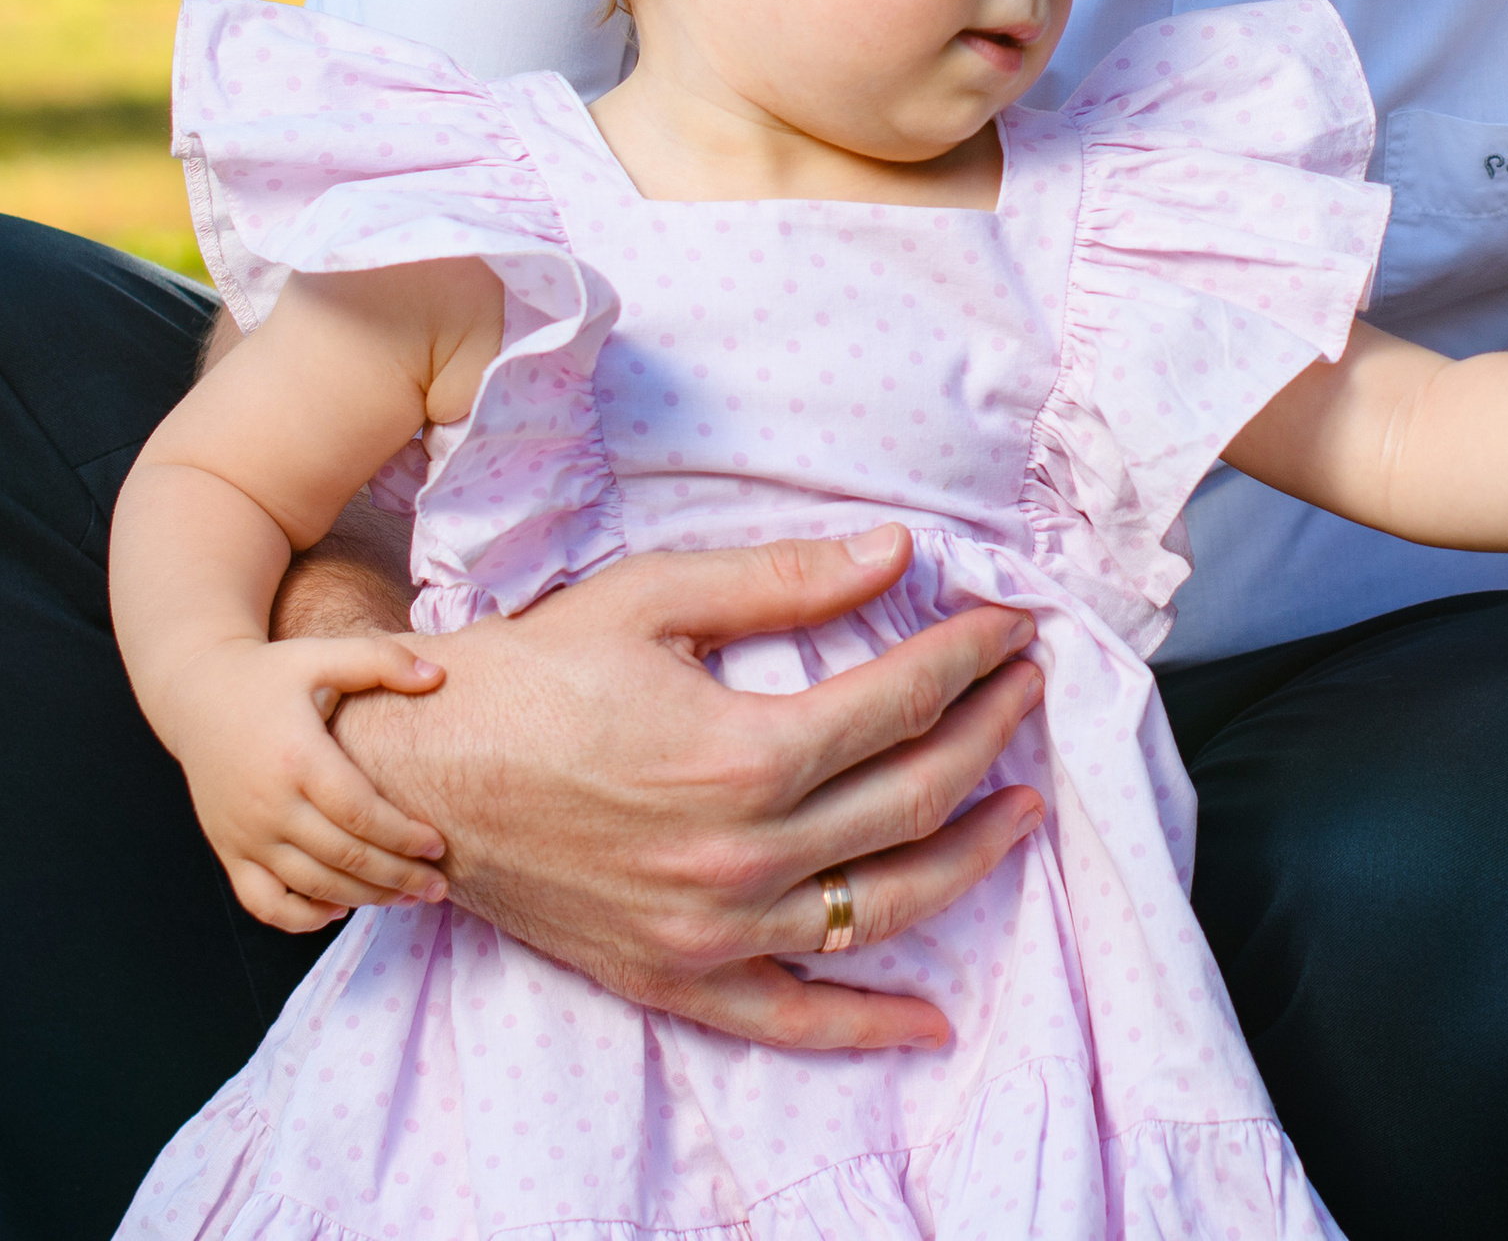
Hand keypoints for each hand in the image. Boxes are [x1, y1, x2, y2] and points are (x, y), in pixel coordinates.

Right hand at [160, 633, 450, 930]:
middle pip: (341, 856)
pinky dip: (299, 916)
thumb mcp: (323, 655)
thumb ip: (383, 662)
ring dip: (362, 898)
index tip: (438, 846)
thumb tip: (440, 676)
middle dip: (395, 876)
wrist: (197, 697)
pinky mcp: (228, 851)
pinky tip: (336, 909)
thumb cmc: (271, 675)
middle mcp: (268, 805)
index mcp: (297, 759)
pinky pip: (262, 902)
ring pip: (309, 885)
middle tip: (438, 886)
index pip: (358, 813)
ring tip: (406, 898)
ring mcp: (244, 835)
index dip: (402, 836)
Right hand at [331, 527, 1046, 1051]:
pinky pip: (790, 1015)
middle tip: (1029, 688)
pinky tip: (931, 1021)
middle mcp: (737, 854)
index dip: (971, 656)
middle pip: (913, 796)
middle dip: (990, 733)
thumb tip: (897, 550)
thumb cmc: (529, 674)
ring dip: (970, 857)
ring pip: (880, 906)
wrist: (411, 776)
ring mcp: (709, 930)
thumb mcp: (654, 598)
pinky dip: (866, 1025)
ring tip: (1023, 810)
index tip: (1013, 625)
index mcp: (741, 752)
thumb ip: (785, 579)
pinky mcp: (673, 976)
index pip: (902, 700)